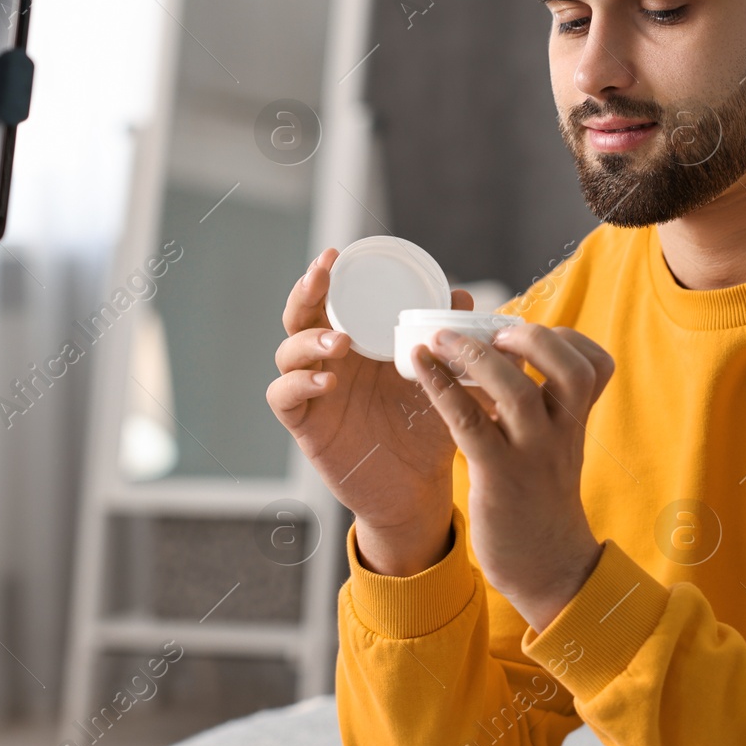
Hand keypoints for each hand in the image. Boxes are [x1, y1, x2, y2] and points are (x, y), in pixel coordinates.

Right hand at [266, 247, 472, 573]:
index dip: (328, 277)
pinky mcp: (306, 424)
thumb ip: (455, 342)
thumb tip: (462, 294)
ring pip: (287, 352)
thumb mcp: (447, 383)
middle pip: (300, 316)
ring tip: (339, 342)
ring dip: (308, 340)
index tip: (337, 254)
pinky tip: (327, 382)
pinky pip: (284, 396)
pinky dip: (298, 383)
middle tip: (320, 276)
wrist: (418, 491)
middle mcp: (332, 362)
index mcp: (361, 345)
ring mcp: (315, 391)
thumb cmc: (428, 432)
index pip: (334, 301)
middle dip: (307, 293)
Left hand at [411, 323, 612, 631]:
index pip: (596, 366)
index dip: (568, 339)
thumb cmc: (541, 504)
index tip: (532, 335)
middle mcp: (561, 434)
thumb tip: (505, 365)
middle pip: (571, 369)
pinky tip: (421, 366)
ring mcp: (531, 455)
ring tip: (446, 341)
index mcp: (574, 424)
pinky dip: (441, 387)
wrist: (547, 569)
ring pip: (515, 391)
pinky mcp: (498, 476)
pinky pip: (469, 421)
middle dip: (532, 338)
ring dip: (476, 356)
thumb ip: (541, 410)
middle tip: (494, 334)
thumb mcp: (555, 450)